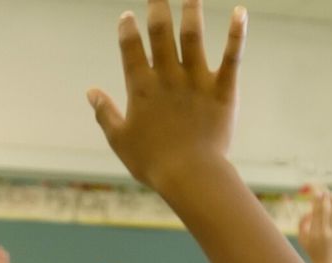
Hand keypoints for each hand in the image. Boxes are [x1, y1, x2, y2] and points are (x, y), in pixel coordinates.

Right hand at [87, 1, 247, 192]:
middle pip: (160, 32)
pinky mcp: (223, 90)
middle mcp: (168, 77)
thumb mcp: (121, 140)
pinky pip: (231, 57)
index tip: (127, 16)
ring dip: (191, 9)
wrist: (190, 176)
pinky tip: (241, 13)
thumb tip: (90, 92)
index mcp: (141, 88)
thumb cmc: (153, 163)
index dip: (127, 29)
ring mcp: (196, 81)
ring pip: (193, 36)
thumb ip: (105, 113)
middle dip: (157, 7)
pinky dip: (237, 34)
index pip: (130, 48)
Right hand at [298, 190, 331, 262]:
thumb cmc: (313, 251)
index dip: (317, 201)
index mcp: (313, 234)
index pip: (316, 213)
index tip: (317, 193)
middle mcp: (325, 234)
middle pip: (326, 211)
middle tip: (325, 191)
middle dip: (326, 199)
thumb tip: (309, 211)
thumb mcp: (302, 240)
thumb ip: (302, 224)